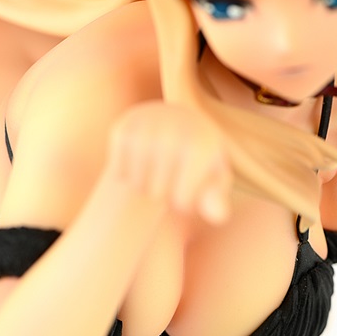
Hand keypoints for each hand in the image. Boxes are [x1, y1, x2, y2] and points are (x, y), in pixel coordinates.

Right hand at [106, 102, 232, 223]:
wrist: (178, 121)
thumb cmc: (201, 160)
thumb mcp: (215, 179)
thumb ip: (217, 200)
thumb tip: (218, 215)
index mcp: (200, 147)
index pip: (182, 202)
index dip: (184, 202)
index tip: (190, 186)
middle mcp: (173, 133)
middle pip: (157, 194)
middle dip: (164, 194)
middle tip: (172, 173)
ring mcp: (144, 129)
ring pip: (137, 186)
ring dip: (145, 187)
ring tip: (158, 169)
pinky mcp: (122, 129)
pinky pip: (118, 173)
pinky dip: (127, 175)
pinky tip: (141, 161)